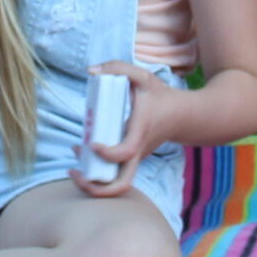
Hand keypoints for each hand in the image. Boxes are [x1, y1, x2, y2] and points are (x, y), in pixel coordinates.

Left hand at [71, 62, 179, 197]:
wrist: (181, 116)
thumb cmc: (160, 97)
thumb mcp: (143, 76)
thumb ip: (118, 67)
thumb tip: (91, 71)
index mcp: (139, 134)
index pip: (125, 153)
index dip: (107, 153)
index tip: (93, 143)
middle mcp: (136, 153)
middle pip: (120, 186)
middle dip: (95, 188)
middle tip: (75, 172)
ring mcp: (133, 160)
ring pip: (114, 184)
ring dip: (91, 181)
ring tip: (74, 163)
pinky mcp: (130, 160)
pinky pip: (112, 173)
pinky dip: (96, 169)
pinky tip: (82, 151)